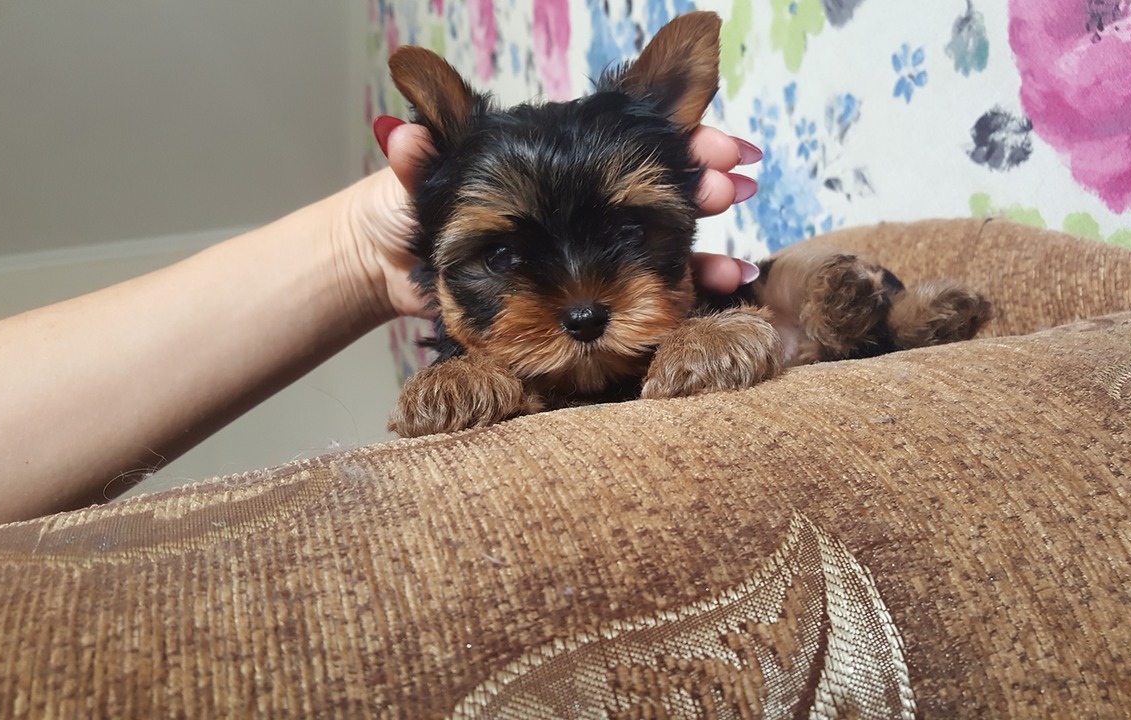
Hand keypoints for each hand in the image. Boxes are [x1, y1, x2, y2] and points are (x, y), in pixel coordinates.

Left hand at [352, 117, 761, 317]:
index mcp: (555, 163)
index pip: (628, 142)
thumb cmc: (410, 213)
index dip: (678, 138)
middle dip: (704, 178)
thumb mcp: (415, 186)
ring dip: (706, 235)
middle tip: (733, 184)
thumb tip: (404, 134)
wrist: (397, 269)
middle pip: (660, 179)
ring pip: (662, 233)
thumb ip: (422, 161)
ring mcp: (590, 242)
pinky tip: (722, 283)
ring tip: (734, 251)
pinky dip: (688, 282)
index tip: (717, 146)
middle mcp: (581, 198)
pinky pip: (647, 285)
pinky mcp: (588, 292)